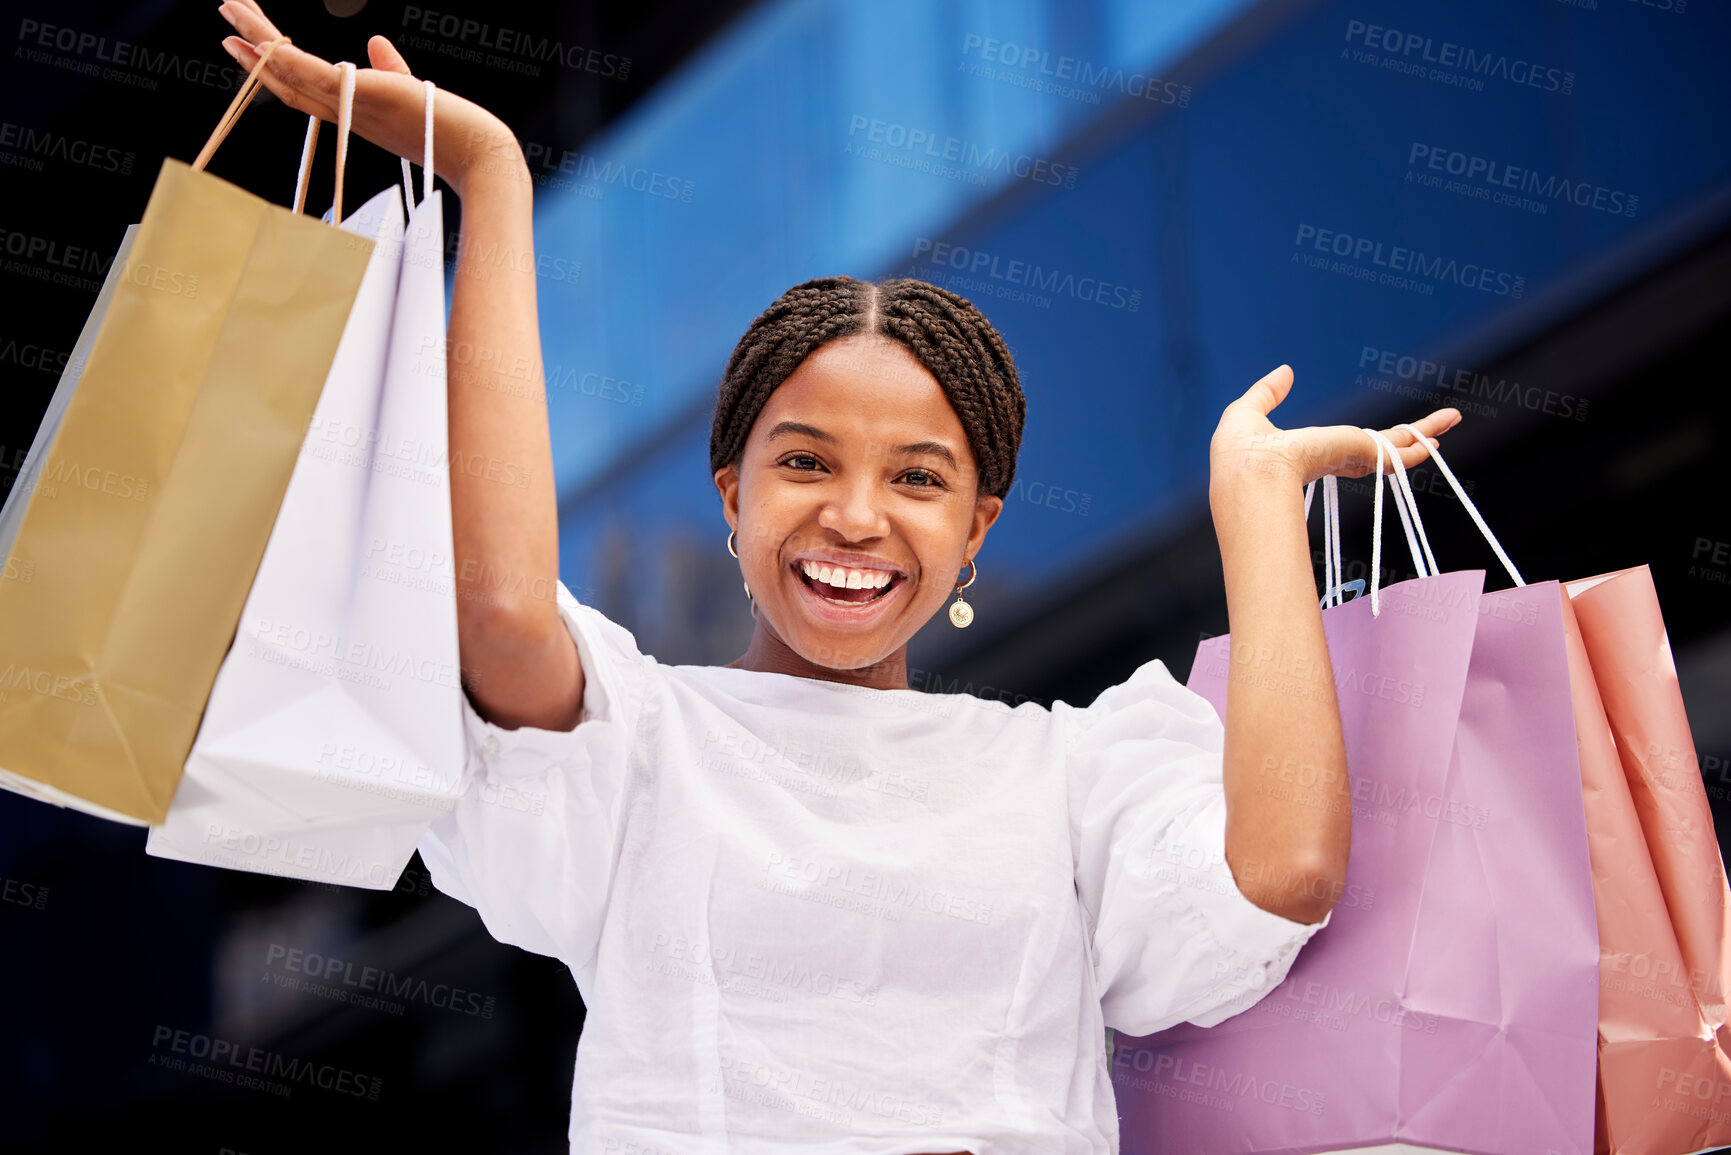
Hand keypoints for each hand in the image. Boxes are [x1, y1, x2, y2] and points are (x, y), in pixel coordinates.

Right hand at [216, 0, 526, 196]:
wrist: (476, 153)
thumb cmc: (450, 129)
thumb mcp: (410, 90)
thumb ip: (391, 68)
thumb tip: (375, 44)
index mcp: (352, 111)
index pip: (301, 86)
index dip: (270, 67)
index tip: (244, 43)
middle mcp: (344, 113)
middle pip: (285, 78)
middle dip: (253, 47)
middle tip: (225, 16)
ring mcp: (351, 106)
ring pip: (289, 70)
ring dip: (257, 39)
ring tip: (231, 7)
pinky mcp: (362, 96)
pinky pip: (311, 74)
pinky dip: (283, 58)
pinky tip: (262, 38)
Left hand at [1209, 364, 1460, 492]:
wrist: (1252, 472)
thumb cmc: (1240, 450)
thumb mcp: (1250, 411)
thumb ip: (1268, 392)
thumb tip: (1286, 372)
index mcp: (1311, 453)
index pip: (1345, 448)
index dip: (1366, 442)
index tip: (1385, 436)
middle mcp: (1336, 460)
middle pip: (1380, 450)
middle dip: (1406, 440)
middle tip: (1434, 434)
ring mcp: (1351, 460)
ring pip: (1396, 449)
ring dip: (1424, 434)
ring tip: (1450, 421)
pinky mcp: (1361, 455)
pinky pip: (1398, 452)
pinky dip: (1419, 443)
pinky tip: (1439, 438)